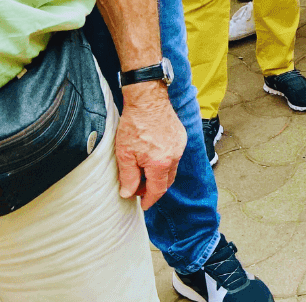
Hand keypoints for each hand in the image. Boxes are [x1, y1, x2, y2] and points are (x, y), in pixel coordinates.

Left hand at [115, 83, 185, 209]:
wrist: (148, 100)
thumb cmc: (134, 125)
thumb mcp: (125, 154)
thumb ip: (128, 177)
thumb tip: (128, 194)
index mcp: (160, 164)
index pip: (157, 190)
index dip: (149, 200)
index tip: (143, 205)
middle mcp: (174, 157)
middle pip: (167, 181)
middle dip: (154, 189)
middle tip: (139, 189)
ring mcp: (180, 146)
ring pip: (171, 169)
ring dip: (159, 175)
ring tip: (143, 171)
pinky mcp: (180, 137)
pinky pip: (174, 156)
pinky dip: (165, 162)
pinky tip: (152, 156)